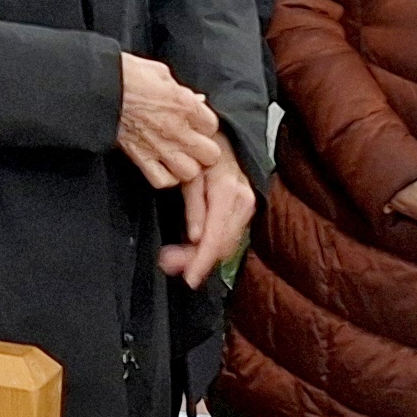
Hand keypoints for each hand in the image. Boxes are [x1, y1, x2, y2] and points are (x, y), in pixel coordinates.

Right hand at [112, 54, 223, 190]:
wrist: (99, 88)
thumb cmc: (127, 75)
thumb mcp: (161, 72)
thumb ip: (182, 90)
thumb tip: (195, 100)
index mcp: (185, 105)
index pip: (213, 126)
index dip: (206, 125)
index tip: (197, 123)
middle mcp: (176, 130)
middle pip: (210, 155)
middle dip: (204, 150)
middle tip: (195, 143)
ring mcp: (159, 147)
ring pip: (189, 172)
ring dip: (186, 166)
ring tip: (180, 157)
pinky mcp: (140, 157)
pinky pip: (162, 181)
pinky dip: (165, 178)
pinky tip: (163, 167)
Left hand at [163, 148, 256, 280]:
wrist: (220, 137)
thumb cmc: (200, 153)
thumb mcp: (190, 175)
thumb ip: (194, 206)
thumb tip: (196, 237)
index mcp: (229, 193)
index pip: (217, 238)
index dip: (201, 261)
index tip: (188, 279)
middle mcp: (244, 202)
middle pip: (223, 246)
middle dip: (197, 261)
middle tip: (168, 265)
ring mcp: (248, 207)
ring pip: (228, 245)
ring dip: (202, 256)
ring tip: (174, 258)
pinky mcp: (246, 211)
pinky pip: (230, 236)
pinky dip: (211, 247)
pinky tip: (191, 248)